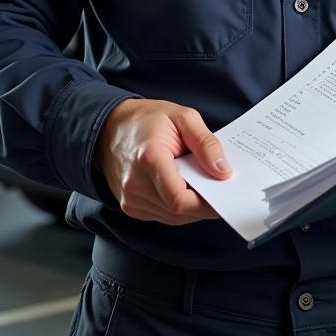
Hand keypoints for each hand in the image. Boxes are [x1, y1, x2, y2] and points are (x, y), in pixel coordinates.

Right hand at [96, 98, 231, 224]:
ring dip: (191, 206)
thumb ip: (206, 143)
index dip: (206, 204)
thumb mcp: (184, 118)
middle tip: (215, 184)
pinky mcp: (130, 206)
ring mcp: (130, 198)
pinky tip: (181, 186)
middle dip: (202, 203)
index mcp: (149, 158)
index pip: (180, 199)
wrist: (111, 127)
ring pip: (173, 218)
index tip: (224, 194)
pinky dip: (177, 207)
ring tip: (196, 180)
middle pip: (179, 211)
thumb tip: (223, 171)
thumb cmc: (147, 120)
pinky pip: (163, 215)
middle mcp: (135, 183)